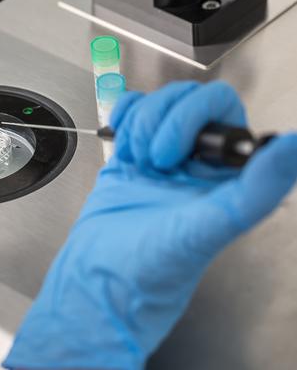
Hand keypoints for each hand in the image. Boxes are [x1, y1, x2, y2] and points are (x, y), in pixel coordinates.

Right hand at [4, 81, 296, 369]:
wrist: (100, 277)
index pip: (223, 109)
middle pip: (187, 98)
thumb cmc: (153, 267)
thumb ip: (256, 190)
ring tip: (136, 162)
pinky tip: (122, 142)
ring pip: (156, 102)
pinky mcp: (131, 155)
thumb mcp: (208, 229)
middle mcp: (197, 162)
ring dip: (139, 127)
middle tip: (154, 161)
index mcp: (226, 174)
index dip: (195, 118)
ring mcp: (162, 155)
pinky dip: (123, 116)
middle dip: (161, 122)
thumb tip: (295, 146)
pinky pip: (131, 111)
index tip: (178, 153)